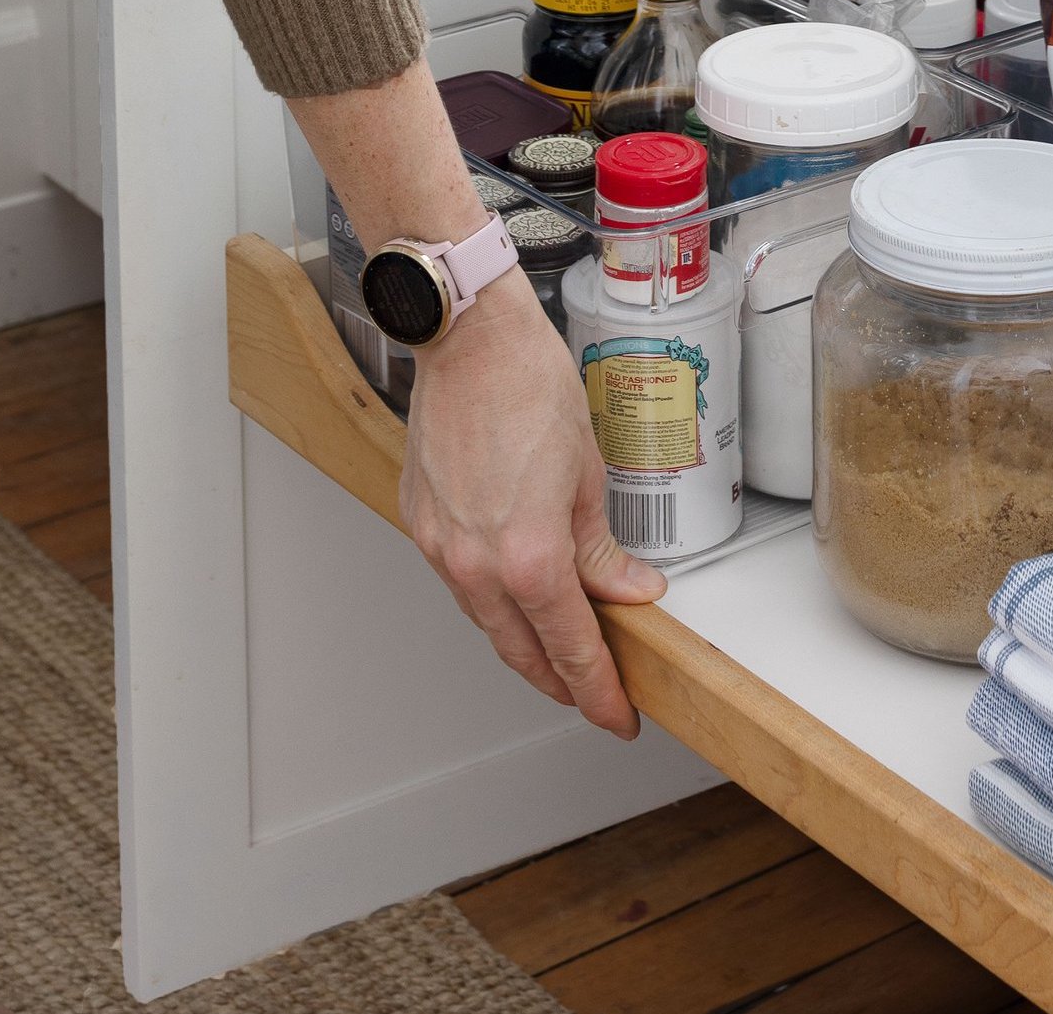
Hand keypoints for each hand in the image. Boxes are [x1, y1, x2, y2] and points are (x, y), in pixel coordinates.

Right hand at [399, 271, 664, 736]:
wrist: (469, 339)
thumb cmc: (529, 384)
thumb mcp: (588, 471)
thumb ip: (602, 547)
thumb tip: (630, 590)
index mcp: (529, 557)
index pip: (572, 649)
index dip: (599, 691)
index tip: (617, 714)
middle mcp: (478, 565)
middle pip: (523, 651)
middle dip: (561, 682)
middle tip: (594, 695)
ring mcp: (443, 549)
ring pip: (488, 623)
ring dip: (524, 644)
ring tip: (560, 649)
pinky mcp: (422, 526)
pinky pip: (461, 584)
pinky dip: (492, 600)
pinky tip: (515, 594)